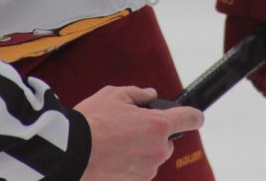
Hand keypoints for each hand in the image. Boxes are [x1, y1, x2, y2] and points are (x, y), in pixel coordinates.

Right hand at [77, 86, 202, 179]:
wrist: (70, 153)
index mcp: (158, 125)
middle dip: (152, 134)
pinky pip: (138, 171)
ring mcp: (147, 170)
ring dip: (140, 150)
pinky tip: (110, 156)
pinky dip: (129, 164)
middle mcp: (158, 150)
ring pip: (151, 157)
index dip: (193, 116)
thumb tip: (150, 94)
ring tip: (113, 143)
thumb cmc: (92, 121)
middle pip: (166, 141)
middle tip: (127, 128)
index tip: (195, 117)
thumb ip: (137, 94)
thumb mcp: (114, 95)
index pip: (190, 118)